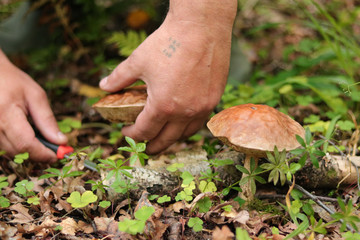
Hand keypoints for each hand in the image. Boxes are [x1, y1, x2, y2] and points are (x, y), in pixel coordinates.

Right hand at [0, 50, 67, 161]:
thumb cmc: (13, 81)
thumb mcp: (35, 96)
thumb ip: (47, 120)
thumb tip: (61, 141)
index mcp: (5, 112)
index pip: (26, 144)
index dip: (43, 153)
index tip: (58, 155)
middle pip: (18, 152)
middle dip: (38, 154)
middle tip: (54, 149)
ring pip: (9, 152)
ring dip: (28, 151)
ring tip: (41, 140)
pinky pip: (3, 148)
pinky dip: (17, 147)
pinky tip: (26, 138)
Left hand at [100, 0, 235, 153]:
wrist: (201, 26)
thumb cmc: (168, 42)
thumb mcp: (138, 61)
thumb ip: (119, 78)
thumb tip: (104, 86)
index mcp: (163, 106)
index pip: (145, 131)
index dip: (132, 135)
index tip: (126, 131)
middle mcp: (185, 112)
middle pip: (166, 140)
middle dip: (153, 146)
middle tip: (145, 147)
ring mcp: (202, 107)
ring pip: (186, 134)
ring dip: (172, 139)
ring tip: (164, 137)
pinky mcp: (215, 98)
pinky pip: (200, 121)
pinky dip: (189, 126)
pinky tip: (183, 121)